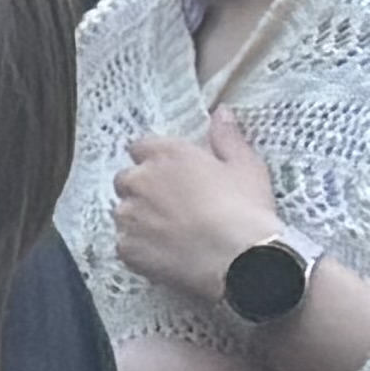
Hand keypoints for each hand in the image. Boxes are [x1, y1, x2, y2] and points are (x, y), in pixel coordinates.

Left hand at [110, 108, 289, 306]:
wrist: (239, 259)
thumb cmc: (245, 208)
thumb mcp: (245, 165)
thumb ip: (227, 137)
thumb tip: (220, 112)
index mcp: (166, 155)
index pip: (140, 146)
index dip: (153, 159)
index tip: (169, 172)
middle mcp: (140, 181)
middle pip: (126, 179)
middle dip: (141, 189)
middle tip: (170, 205)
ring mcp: (129, 216)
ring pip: (124, 213)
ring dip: (139, 218)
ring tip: (169, 233)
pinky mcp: (126, 248)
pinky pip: (125, 245)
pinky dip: (139, 248)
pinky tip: (164, 254)